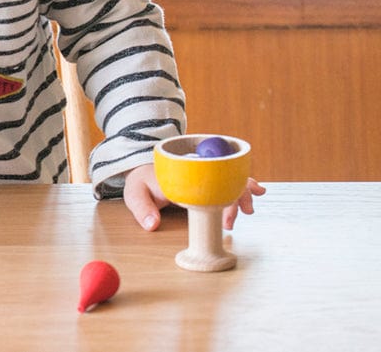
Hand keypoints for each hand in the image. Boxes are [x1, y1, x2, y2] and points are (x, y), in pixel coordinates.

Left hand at [123, 164, 266, 231]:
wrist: (145, 170)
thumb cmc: (143, 181)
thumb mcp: (135, 192)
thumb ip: (142, 208)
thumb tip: (152, 225)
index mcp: (182, 174)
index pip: (207, 183)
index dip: (222, 197)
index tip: (228, 215)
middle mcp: (198, 171)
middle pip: (225, 180)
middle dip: (236, 199)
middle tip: (234, 220)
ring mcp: (206, 174)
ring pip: (232, 180)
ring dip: (242, 195)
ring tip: (248, 211)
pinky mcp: (211, 179)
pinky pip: (232, 180)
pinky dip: (245, 186)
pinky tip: (259, 191)